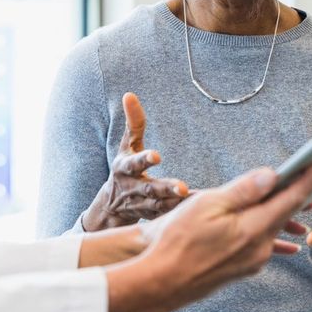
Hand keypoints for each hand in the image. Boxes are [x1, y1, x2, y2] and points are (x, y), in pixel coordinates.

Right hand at [81, 93, 187, 231]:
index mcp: (125, 168)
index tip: (157, 156)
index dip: (144, 160)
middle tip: (182, 188)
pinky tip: (200, 210)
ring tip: (194, 198)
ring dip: (176, 204)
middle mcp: (133, 188)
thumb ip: (133, 122)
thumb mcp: (126, 146)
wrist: (111, 207)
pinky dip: (182, 214)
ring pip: (161, 206)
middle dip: (165, 188)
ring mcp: (143, 206)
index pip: (134, 164)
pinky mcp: (154, 218)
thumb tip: (129, 94)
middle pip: (150, 189)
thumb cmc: (124, 169)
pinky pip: (170, 217)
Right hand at [106, 162, 311, 311]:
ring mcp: (252, 261)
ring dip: (287, 212)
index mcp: (253, 228)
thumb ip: (244, 190)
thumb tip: (272, 175)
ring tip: (304, 198)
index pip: (289, 199)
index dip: (306, 179)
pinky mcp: (242, 268)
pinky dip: (276, 235)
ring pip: (275, 229)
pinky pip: (265, 245)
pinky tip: (291, 242)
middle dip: (301, 192)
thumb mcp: (208, 205)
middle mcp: (258, 247)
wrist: (161, 282)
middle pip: (286, 214)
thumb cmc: (178, 240)